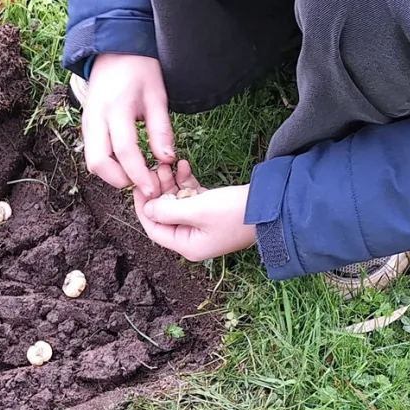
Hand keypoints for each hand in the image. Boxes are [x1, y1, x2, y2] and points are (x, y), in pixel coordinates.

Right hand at [82, 53, 175, 198]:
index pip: (124, 151)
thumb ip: (161, 129)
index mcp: (116, 108)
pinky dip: (108, 165)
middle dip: (119, 180)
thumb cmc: (140, 69)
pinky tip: (126, 163)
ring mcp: (87, 123)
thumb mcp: (157, 96)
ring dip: (112, 174)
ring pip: (92, 162)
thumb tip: (167, 160)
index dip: (138, 174)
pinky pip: (92, 153)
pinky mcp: (86, 126)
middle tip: (142, 183)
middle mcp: (96, 118)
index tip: (152, 189)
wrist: (114, 50)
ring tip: (137, 173)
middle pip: (98, 163)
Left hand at [133, 161, 256, 260]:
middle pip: (165, 214)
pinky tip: (185, 165)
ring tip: (170, 164)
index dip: (143, 207)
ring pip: (177, 203)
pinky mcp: (213, 211)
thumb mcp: (197, 209)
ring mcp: (203, 224)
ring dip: (172, 183)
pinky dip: (187, 182)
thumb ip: (167, 210)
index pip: (154, 229)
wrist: (271, 208)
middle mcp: (193, 238)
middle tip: (155, 169)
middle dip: (158, 191)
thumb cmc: (235, 213)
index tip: (138, 185)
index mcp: (187, 245)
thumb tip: (147, 209)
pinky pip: (192, 197)